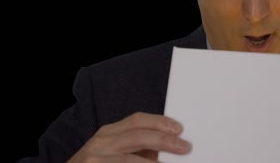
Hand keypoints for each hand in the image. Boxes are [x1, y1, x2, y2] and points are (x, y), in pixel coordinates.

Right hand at [67, 112, 190, 161]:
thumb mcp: (115, 152)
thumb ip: (138, 148)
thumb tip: (170, 148)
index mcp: (109, 132)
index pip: (137, 120)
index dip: (159, 122)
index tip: (179, 128)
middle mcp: (101, 143)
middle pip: (137, 135)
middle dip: (163, 140)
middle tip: (184, 147)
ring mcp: (95, 159)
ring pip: (130, 159)